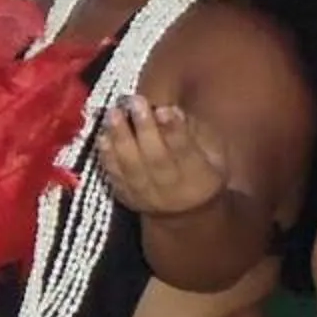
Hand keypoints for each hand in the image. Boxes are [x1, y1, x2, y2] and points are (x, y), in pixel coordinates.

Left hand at [97, 95, 229, 218]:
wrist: (185, 214)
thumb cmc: (202, 172)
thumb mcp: (214, 153)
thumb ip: (195, 131)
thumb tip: (170, 110)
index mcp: (200, 176)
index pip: (186, 151)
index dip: (174, 131)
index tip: (164, 109)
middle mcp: (172, 188)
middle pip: (156, 158)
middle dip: (145, 128)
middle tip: (135, 102)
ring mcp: (146, 195)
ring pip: (131, 167)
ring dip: (120, 138)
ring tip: (114, 113)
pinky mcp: (126, 197)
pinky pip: (115, 176)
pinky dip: (107, 156)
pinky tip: (103, 136)